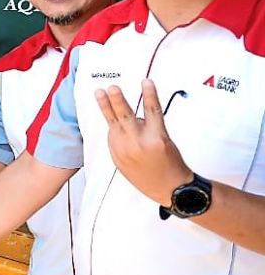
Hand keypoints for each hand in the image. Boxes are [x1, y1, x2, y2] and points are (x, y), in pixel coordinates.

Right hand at [95, 79, 190, 204]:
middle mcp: (126, 145)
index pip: (110, 127)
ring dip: (119, 100)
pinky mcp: (158, 137)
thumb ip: (122, 146)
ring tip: (113, 88)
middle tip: (102, 91)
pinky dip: (149, 96)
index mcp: (117, 151)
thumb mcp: (127, 166)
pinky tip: (147, 84)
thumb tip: (125, 126)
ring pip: (128, 115)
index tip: (101, 98)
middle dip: (107, 104)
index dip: (107, 111)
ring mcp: (141, 141)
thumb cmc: (151, 178)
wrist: (173, 189)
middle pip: (114, 120)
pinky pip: (153, 111)